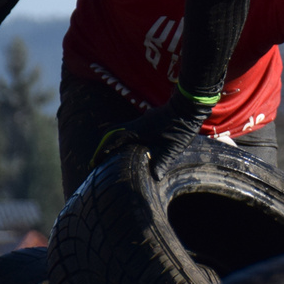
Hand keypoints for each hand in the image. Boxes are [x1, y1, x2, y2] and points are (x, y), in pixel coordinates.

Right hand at [96, 93, 213, 180]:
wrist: (189, 106)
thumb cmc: (181, 127)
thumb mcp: (173, 147)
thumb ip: (163, 161)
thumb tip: (154, 177)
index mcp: (139, 131)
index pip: (114, 140)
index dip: (102, 152)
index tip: (93, 163)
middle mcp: (137, 125)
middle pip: (112, 134)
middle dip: (103, 146)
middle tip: (97, 160)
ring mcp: (142, 121)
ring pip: (120, 130)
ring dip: (112, 142)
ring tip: (108, 155)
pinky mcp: (148, 121)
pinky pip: (129, 129)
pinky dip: (122, 138)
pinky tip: (128, 147)